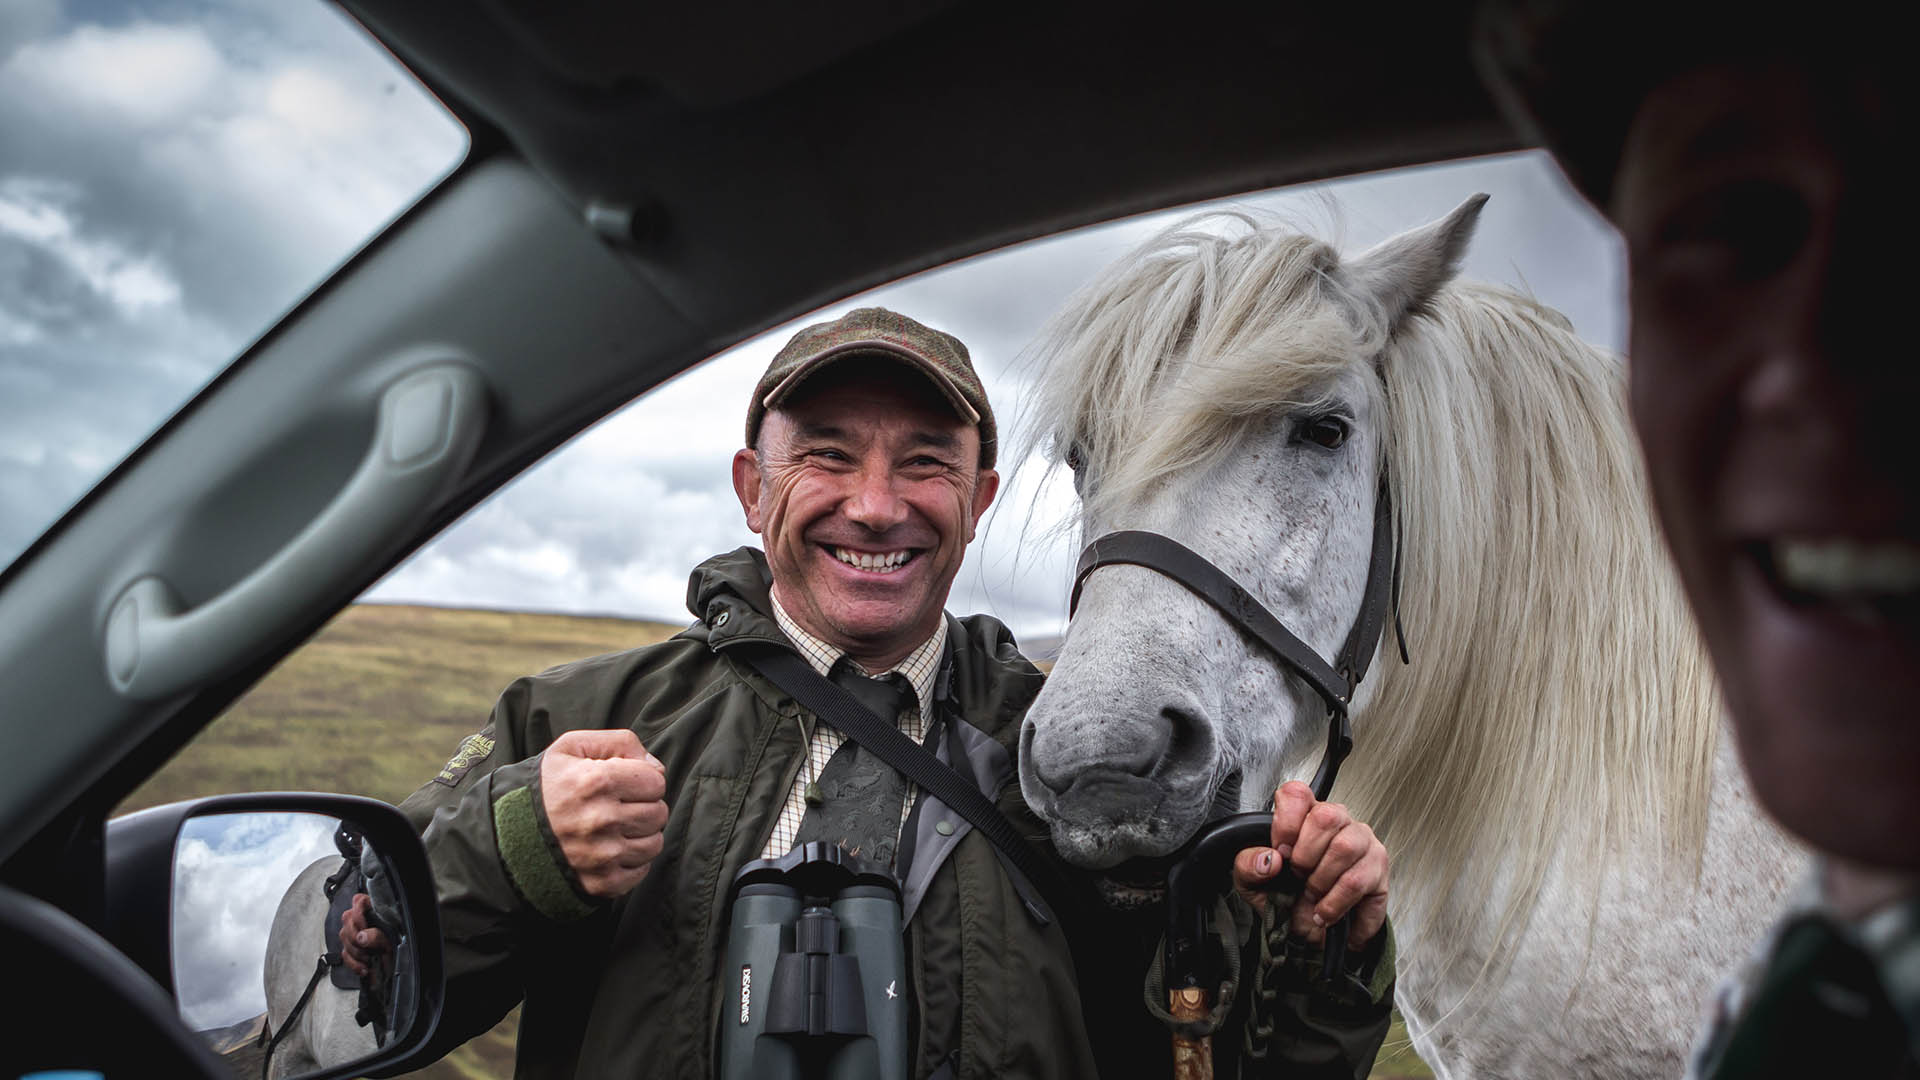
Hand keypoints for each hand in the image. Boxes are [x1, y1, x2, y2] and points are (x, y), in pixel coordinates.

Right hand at [338, 893, 390, 977]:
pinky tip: (364, 967)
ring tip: (370, 958)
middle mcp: (364, 920)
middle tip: (366, 946)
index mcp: (376, 911)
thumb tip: (361, 937)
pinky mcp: (351, 949)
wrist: (397, 967)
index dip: (358, 911)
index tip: (363, 927)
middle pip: (347, 918)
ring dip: (356, 951)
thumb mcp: (392, 940)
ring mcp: (356, 934)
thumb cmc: (399, 948)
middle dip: (355, 935)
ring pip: (343, 936)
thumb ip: (377, 936)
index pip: (360, 900)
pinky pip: (344, 953)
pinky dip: (354, 963)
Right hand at [540, 729, 668, 897]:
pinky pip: (640, 871)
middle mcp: (601, 820)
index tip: (627, 783)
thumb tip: (656, 767)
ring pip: (653, 843)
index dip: (644, 780)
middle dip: (645, 806)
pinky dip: (631, 861)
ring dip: (641, 834)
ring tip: (617, 827)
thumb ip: (619, 742)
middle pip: (658, 813)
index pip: (656, 781)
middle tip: (622, 806)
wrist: (504, 834)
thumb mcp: (572, 747)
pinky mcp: (601, 883)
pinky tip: (611, 849)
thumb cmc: (544, 786)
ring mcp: (601, 855)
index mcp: (597, 782)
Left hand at [1231, 780, 1388, 947]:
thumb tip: (1270, 859)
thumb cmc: (1285, 897)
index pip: (1297, 794)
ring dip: (1320, 881)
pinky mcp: (1378, 869)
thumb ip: (1248, 865)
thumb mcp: (1253, 883)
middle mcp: (1337, 821)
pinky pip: (1357, 882)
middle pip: (1325, 816)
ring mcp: (1362, 842)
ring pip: (1344, 847)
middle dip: (1305, 855)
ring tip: (1312, 895)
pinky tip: (1324, 911)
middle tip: (1297, 876)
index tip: (1281, 852)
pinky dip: (1334, 904)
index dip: (1286, 823)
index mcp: (1304, 814)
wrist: (1310, 934)